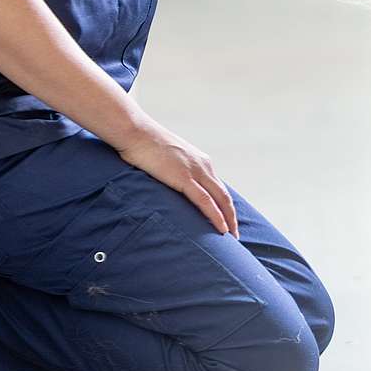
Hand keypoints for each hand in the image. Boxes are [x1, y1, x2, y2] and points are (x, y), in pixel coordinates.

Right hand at [115, 117, 239, 237]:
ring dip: (228, 219)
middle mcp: (203, 165)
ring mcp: (195, 171)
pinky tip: (221, 229)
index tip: (227, 221)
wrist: (135, 132)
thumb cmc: (145, 145)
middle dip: (231, 216)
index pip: (217, 187)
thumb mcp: (168, 157)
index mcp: (200, 160)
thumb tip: (172, 182)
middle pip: (224, 195)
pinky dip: (215, 216)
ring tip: (232, 237)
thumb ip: (176, 170)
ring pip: (219, 200)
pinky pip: (205, 201)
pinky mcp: (184, 178)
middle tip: (235, 234)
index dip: (224, 205)